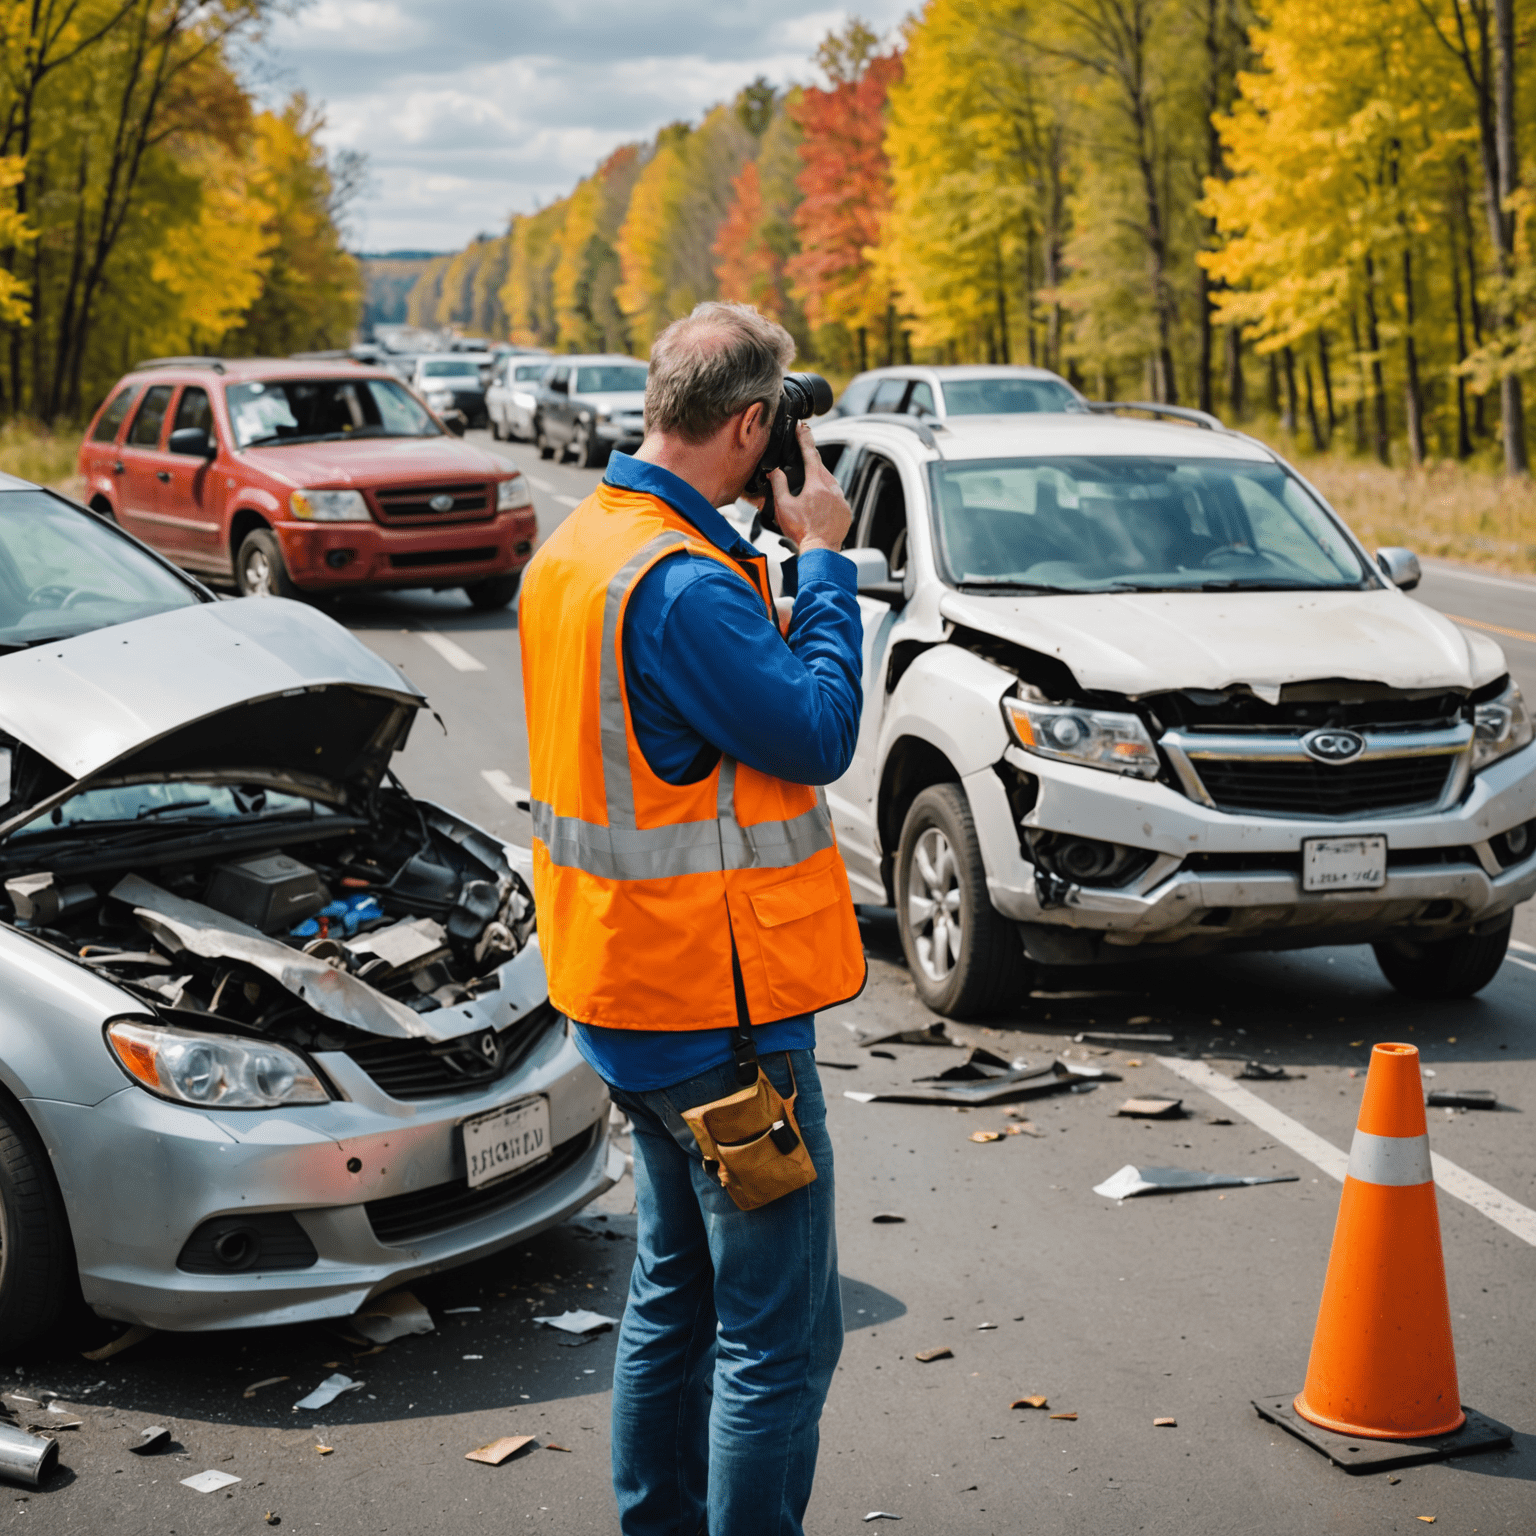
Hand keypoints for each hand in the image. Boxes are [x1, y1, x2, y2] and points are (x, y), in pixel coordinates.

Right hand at [769, 421, 852, 554]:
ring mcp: (842, 499)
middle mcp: (832, 488)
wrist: (821, 550)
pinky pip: (837, 497)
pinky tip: (819, 507)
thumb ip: (778, 485)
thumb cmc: (802, 531)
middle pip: (821, 468)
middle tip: (802, 463)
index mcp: (816, 483)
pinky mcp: (847, 510)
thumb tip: (774, 471)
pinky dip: (828, 497)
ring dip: (819, 482)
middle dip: (811, 463)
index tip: (802, 426)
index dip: (804, 438)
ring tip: (808, 493)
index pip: (810, 453)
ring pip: (830, 482)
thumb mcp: (784, 507)